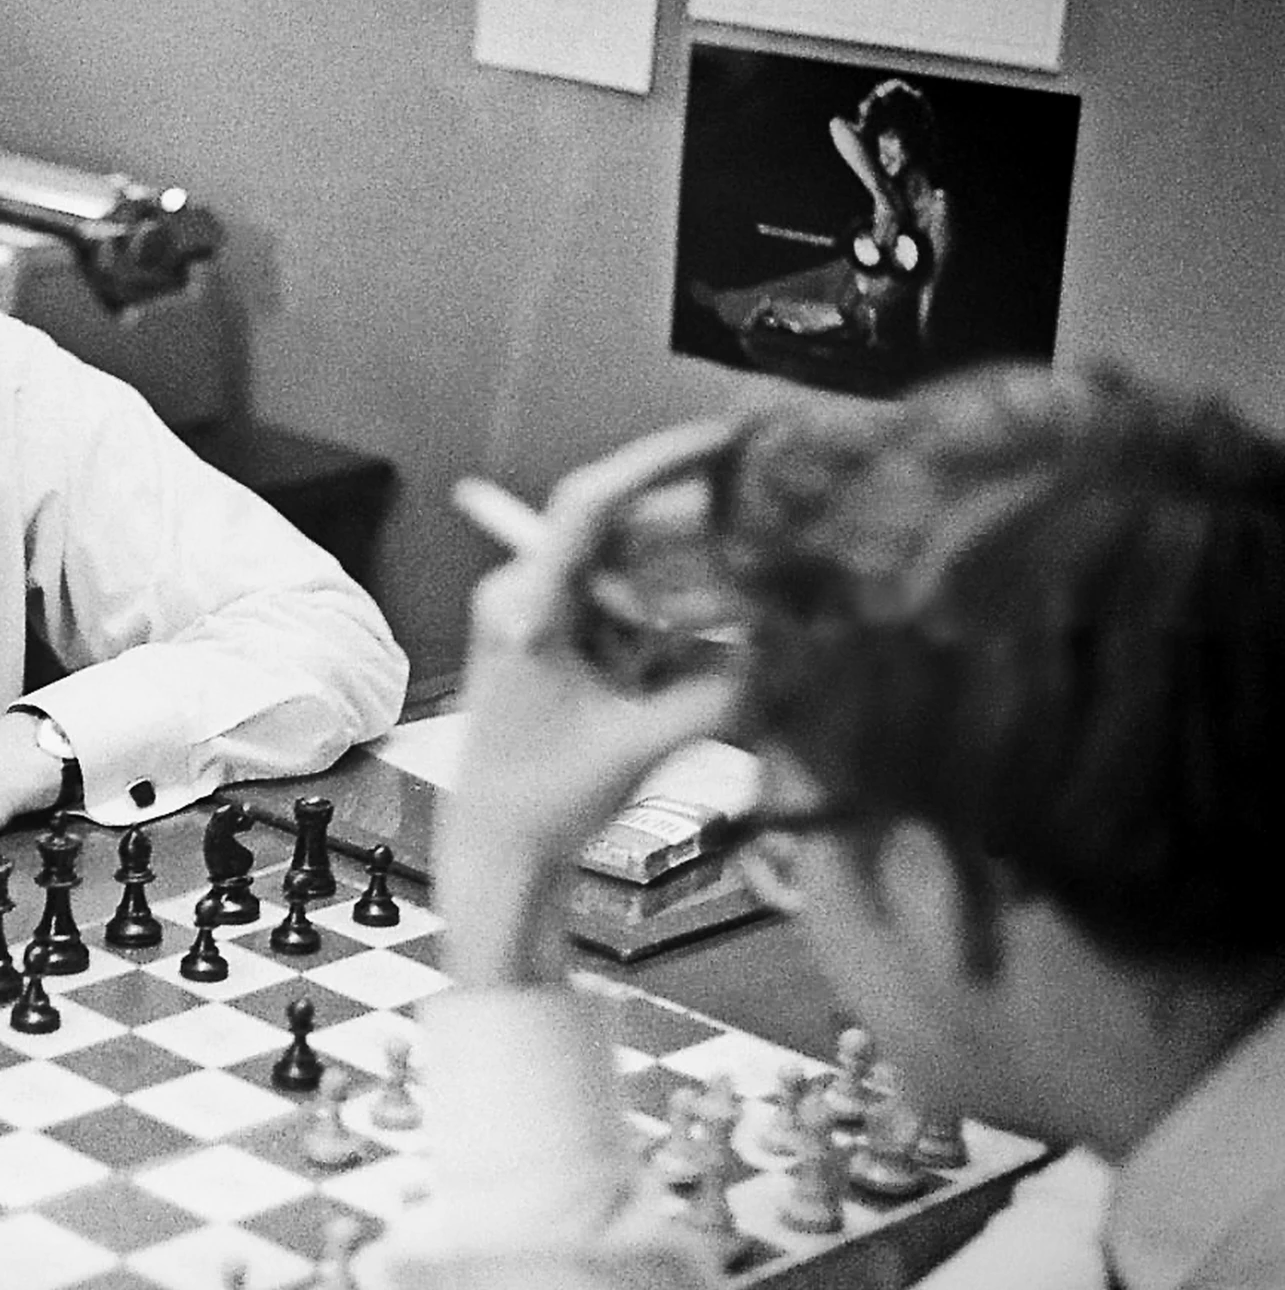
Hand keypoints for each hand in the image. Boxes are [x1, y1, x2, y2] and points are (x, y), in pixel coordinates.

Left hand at [438, 420, 746, 986]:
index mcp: (527, 607)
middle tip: (765, 523)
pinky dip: (665, 611)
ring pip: (624, 567)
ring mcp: (532, 612)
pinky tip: (712, 628)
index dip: (656, 461)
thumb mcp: (643, 744)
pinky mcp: (551, 635)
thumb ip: (723, 695)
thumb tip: (793, 649)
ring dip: (687, 575)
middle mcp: (521, 595)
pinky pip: (618, 602)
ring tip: (750, 587)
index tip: (719, 441)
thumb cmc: (543, 802)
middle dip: (697, 529)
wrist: (495, 848)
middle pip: (620, 531)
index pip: (589, 503)